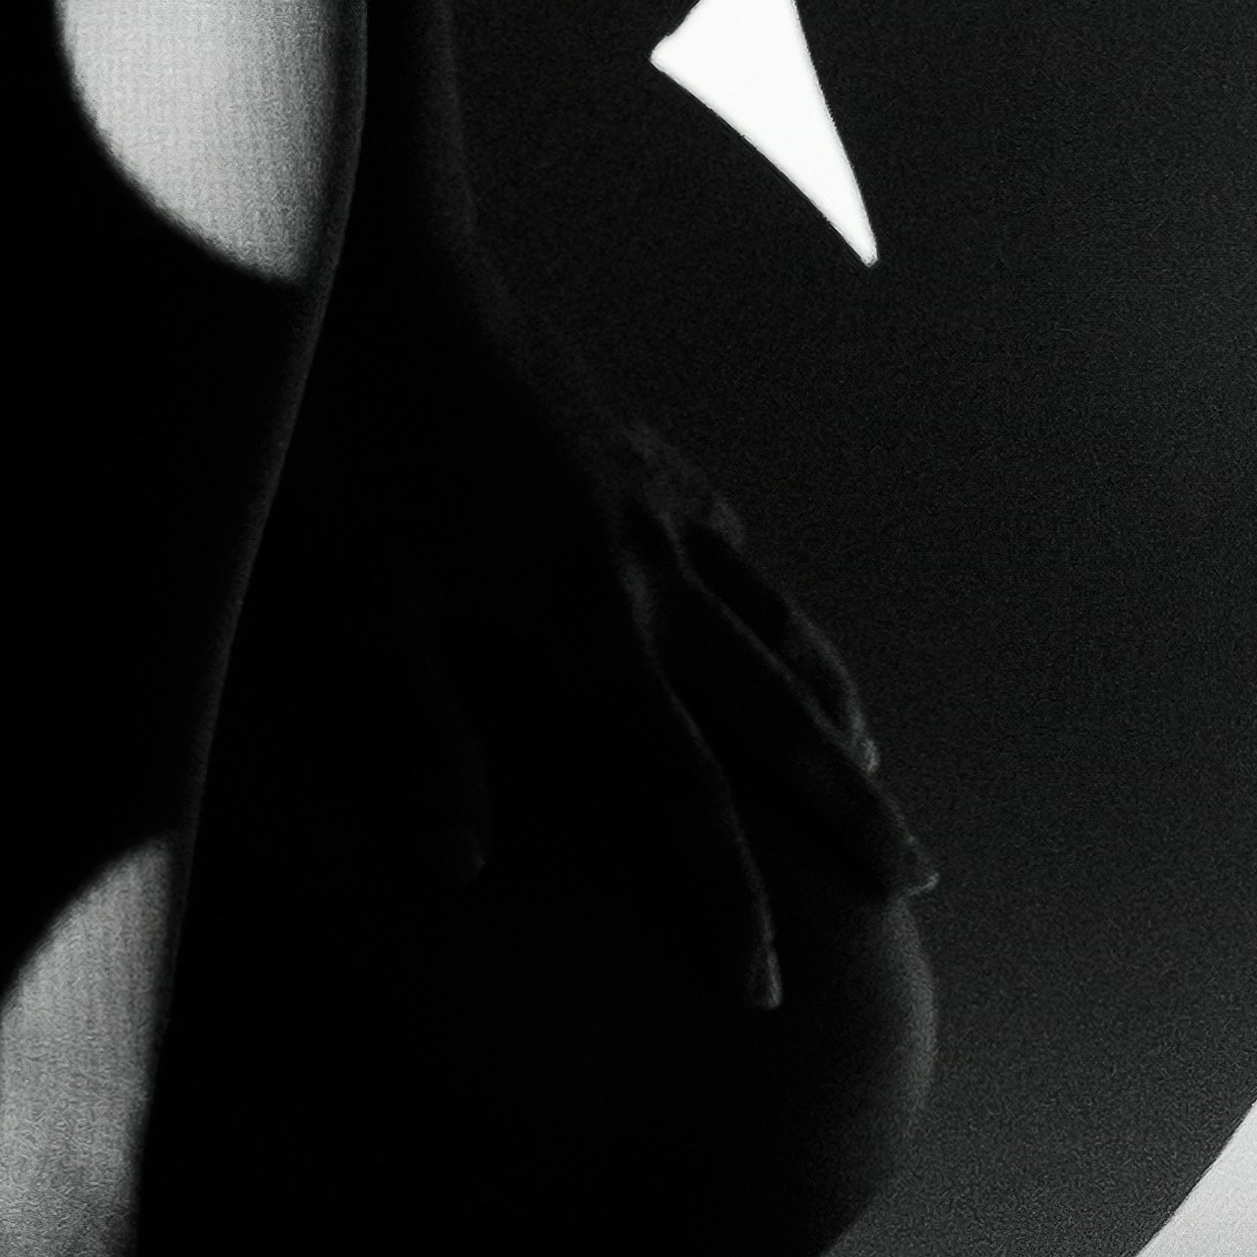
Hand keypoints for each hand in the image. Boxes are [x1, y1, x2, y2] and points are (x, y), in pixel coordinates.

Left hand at [238, 246, 925, 1017]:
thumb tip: (464, 873)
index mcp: (584, 622)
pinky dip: (757, 587)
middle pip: (768, 712)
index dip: (722, 896)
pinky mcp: (622, 443)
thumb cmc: (344, 438)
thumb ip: (416, 736)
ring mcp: (643, 499)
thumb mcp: (357, 600)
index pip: (677, 789)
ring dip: (824, 701)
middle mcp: (643, 570)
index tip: (765, 987)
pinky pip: (720, 531)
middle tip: (912, 880)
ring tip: (869, 762)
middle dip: (842, 810)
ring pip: (766, 617)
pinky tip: (761, 596)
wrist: (382, 269)